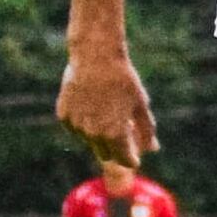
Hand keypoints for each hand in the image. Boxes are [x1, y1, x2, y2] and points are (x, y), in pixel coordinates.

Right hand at [56, 46, 156, 165]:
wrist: (95, 56)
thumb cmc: (123, 79)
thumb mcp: (140, 105)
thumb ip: (146, 130)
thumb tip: (153, 149)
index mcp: (115, 134)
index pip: (124, 160)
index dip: (131, 160)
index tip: (135, 158)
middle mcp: (93, 134)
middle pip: (105, 154)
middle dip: (115, 149)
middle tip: (123, 135)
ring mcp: (76, 126)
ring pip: (90, 141)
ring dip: (99, 135)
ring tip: (107, 110)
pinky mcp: (64, 117)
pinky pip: (76, 128)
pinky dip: (84, 123)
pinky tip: (91, 105)